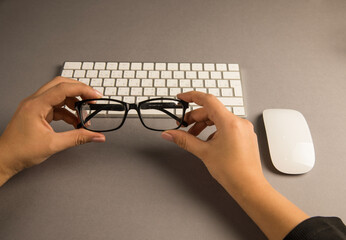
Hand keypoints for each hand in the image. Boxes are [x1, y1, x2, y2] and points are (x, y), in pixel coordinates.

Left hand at [0, 77, 105, 185]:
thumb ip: (78, 138)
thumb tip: (95, 136)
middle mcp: (35, 101)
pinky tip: (74, 122)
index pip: (64, 88)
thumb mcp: (53, 145)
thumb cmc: (20, 151)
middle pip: (61, 85)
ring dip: (74, 102)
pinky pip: (56, 105)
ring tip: (84, 116)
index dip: (83, 90)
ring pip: (59, 95)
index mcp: (36, 105)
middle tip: (92, 100)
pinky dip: (67, 112)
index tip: (96, 96)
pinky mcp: (37, 112)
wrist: (5, 159)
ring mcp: (35, 106)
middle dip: (79, 91)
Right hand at [161, 91, 308, 239]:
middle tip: (182, 126)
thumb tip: (170, 134)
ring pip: (219, 119)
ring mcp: (243, 129)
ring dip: (204, 124)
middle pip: (212, 111)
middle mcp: (239, 122)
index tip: (181, 98)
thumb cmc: (232, 171)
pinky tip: (207, 141)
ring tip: (193, 135)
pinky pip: (227, 126)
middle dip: (195, 117)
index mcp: (230, 122)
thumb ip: (184, 140)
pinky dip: (214, 130)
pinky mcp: (244, 135)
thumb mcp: (204, 152)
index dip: (192, 97)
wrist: (248, 186)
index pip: (208, 100)